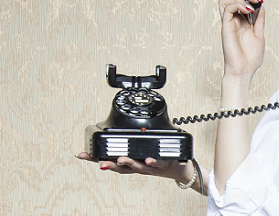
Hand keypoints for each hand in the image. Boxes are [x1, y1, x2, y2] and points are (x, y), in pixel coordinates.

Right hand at [75, 152, 189, 181]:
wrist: (179, 168)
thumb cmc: (157, 159)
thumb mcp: (139, 151)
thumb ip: (129, 141)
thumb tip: (116, 128)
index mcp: (129, 161)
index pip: (109, 160)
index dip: (94, 158)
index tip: (82, 154)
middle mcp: (137, 166)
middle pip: (120, 167)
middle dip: (109, 165)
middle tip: (100, 163)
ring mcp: (150, 166)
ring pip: (137, 167)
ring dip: (129, 163)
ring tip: (121, 159)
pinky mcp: (164, 164)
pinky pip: (158, 163)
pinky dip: (153, 162)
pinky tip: (149, 159)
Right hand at [218, 0, 265, 79]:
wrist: (244, 71)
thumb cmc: (250, 57)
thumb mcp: (260, 34)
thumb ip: (259, 20)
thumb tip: (262, 5)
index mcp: (243, 20)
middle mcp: (234, 19)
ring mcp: (228, 22)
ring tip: (251, 4)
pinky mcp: (225, 26)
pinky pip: (226, 8)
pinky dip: (237, 5)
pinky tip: (248, 10)